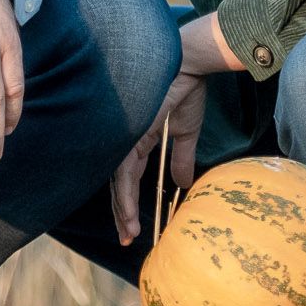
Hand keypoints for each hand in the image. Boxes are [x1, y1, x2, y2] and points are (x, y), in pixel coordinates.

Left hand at [110, 18, 224, 245]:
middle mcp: (125, 141)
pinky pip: (122, 172)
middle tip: (128, 238)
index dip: (129, 201)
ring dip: (122, 210)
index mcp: (137, 140)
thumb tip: (184, 184)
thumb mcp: (186, 132)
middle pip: (118, 183)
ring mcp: (124, 137)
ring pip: (117, 182)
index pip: (129, 176)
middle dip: (122, 212)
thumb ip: (182, 158)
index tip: (136, 226)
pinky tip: (127, 215)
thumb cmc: (185, 91)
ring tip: (129, 234)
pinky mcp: (128, 135)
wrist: (187, 66)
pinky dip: (124, 195)